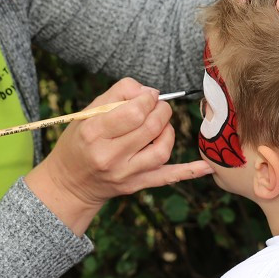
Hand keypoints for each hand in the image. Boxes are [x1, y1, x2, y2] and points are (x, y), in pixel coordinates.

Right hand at [25, 78, 212, 234]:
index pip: (133, 112)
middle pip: (150, 128)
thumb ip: (118, 94)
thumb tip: (150, 92)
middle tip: (158, 107)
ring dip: (168, 132)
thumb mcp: (88, 112)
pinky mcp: (137, 185)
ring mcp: (125, 173)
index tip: (148, 97)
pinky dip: (188, 171)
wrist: (70, 182)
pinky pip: (167, 177)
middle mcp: (109, 156)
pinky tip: (207, 166)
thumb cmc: (80, 141)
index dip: (148, 100)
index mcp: (94, 133)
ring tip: (161, 126)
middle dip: (161, 111)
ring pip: (162, 150)